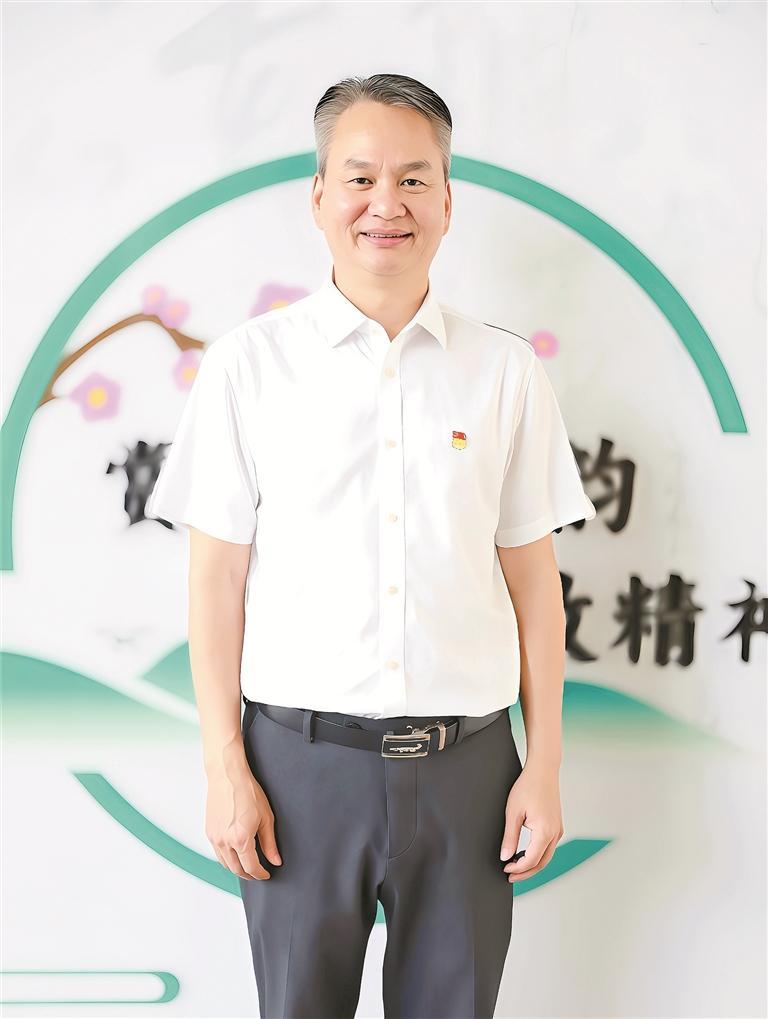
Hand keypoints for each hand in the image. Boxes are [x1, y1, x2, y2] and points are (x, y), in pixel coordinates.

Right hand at [205, 768, 281, 880]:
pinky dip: (227, 859)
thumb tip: (275, 860)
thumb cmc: (247, 792)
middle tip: (258, 873)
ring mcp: (214, 838)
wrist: (227, 776)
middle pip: (236, 869)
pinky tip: (235, 854)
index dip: (260, 874)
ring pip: (225, 864)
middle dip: (248, 874)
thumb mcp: (266, 817)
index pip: (251, 867)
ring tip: (247, 866)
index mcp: (240, 839)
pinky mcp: (209, 832)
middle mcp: (225, 841)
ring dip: (236, 868)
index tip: (266, 874)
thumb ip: (270, 843)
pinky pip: (217, 853)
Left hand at [499, 761, 563, 882]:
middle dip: (526, 872)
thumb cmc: (528, 786)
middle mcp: (555, 833)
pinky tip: (525, 853)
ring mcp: (558, 830)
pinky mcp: (557, 826)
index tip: (505, 869)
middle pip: (542, 863)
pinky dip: (538, 855)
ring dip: (532, 865)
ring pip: (547, 856)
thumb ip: (510, 837)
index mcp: (545, 831)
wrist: (543, 770)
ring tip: (515, 867)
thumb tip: (505, 856)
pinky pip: (549, 847)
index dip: (517, 868)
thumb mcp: (513, 812)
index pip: (531, 860)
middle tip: (510, 876)